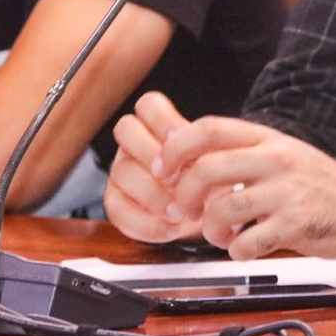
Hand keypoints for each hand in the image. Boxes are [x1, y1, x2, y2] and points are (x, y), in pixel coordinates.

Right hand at [103, 92, 204, 245]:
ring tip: (181, 212)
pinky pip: (118, 210)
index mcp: (158, 126)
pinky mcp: (117, 201)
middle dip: (151, 152)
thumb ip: (207, 151)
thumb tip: (193, 154)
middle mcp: (135, 144)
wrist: (212, 213)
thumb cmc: (214, 181)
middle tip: (177, 177)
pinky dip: (145, 224)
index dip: (162, 119)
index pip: (148, 105)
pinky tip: (171, 230)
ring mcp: (122, 171)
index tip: (182, 137)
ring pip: (120, 170)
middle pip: (125, 128)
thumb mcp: (218, 162)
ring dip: (152, 194)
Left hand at [143, 94, 335, 261]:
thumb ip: (248, 156)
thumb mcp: (288, 157)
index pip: (209, 128)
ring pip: (223, 208)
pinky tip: (247, 250)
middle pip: (207, 168)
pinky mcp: (298, 224)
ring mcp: (288, 192)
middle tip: (186, 211)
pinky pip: (248, 242)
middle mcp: (278, 160)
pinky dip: (238, 252)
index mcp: (271, 140)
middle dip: (185, 195)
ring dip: (211, 230)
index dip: (176, 147)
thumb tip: (196, 163)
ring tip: (222, 237)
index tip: (163, 168)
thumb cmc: (329, 189)